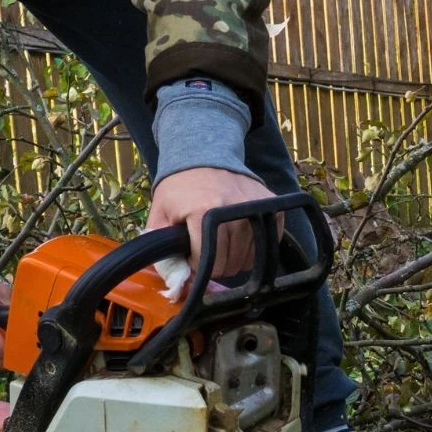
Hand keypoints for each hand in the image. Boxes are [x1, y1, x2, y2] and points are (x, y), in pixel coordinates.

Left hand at [146, 168, 280, 277]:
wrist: (205, 153)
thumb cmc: (180, 187)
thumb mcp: (160, 213)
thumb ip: (160, 245)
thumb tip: (173, 278)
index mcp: (203, 211)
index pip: (207, 262)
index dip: (196, 264)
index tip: (191, 254)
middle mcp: (233, 209)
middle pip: (229, 263)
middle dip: (215, 264)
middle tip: (206, 249)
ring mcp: (255, 207)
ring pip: (249, 259)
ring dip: (235, 258)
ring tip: (222, 243)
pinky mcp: (272, 205)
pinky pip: (267, 244)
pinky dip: (254, 249)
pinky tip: (239, 238)